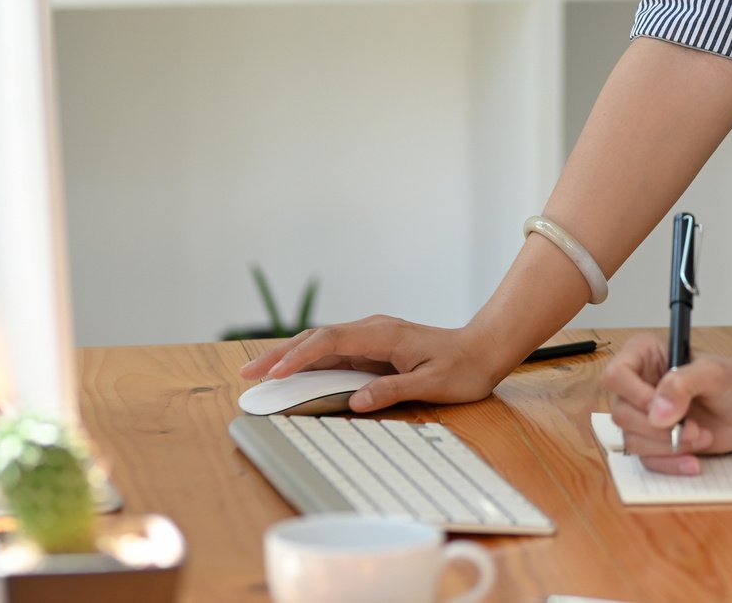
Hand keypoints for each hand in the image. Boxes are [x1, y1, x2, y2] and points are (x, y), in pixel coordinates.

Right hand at [237, 316, 505, 411]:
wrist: (483, 349)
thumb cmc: (463, 367)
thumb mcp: (433, 383)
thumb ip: (393, 391)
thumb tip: (355, 402)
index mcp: (384, 335)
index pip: (331, 341)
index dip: (300, 357)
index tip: (277, 373)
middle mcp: (372, 330)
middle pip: (316, 338)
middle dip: (280, 355)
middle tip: (248, 374)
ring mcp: (370, 337)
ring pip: (320, 343)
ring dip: (289, 357)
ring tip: (259, 374)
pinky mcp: (371, 348)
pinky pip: (332, 352)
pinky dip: (307, 360)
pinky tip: (290, 372)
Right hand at [601, 334, 731, 474]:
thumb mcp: (714, 373)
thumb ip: (683, 384)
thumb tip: (657, 413)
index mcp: (644, 355)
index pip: (615, 375)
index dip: (635, 396)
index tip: (664, 409)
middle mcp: (638, 384)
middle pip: (621, 413)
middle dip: (659, 429)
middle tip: (694, 427)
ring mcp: (645, 415)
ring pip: (632, 440)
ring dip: (669, 446)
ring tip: (701, 435)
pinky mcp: (654, 441)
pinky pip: (646, 460)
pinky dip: (670, 464)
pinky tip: (694, 461)